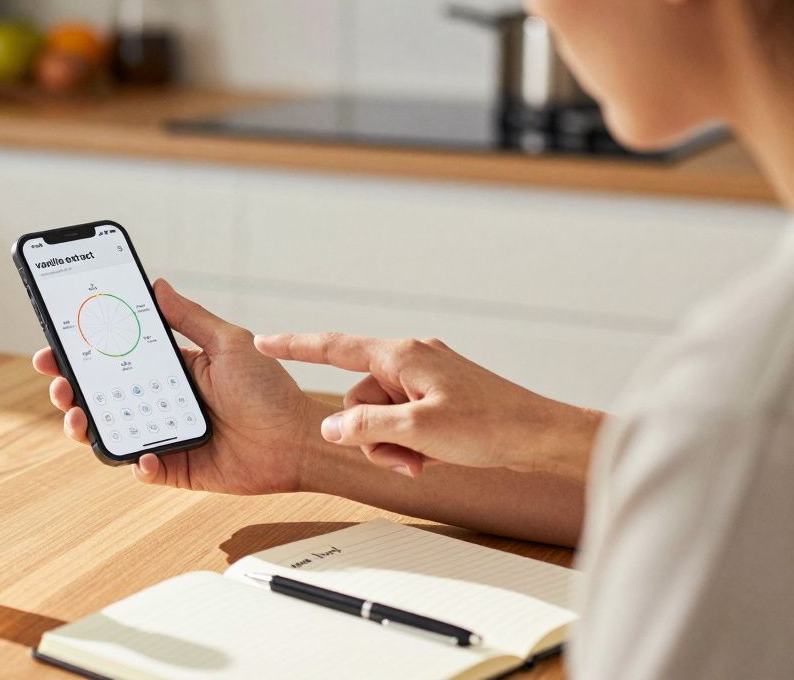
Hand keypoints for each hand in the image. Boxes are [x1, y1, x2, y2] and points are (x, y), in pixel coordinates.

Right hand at [31, 279, 332, 494]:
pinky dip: (137, 463)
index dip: (82, 354)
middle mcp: (162, 402)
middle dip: (71, 389)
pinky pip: (145, 467)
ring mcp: (166, 436)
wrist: (298, 440)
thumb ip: (190, 317)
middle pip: (103, 396)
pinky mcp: (178, 468)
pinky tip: (142, 455)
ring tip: (77, 418)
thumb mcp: (229, 343)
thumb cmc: (270, 390)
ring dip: (88, 427)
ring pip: (113, 432)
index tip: (54, 346)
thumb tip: (157, 284)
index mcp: (171, 370)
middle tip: (58, 383)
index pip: (115, 359)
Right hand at [254, 333, 602, 480]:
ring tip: (423, 462)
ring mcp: (427, 377)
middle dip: (369, 433)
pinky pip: (404, 418)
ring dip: (391, 443)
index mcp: (402, 355)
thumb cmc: (491, 426)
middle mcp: (412, 358)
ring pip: (379, 413)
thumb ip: (366, 426)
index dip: (295, 346)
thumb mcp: (418, 431)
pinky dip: (410, 442)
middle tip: (404, 459)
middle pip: (358, 396)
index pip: (335, 347)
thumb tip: (332, 427)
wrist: (541, 436)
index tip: (262, 342)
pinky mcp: (440, 395)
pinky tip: (433, 458)